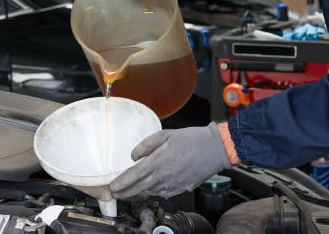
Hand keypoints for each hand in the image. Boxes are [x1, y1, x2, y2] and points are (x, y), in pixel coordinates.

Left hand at [110, 123, 231, 198]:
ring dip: (142, 189)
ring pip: (152, 191)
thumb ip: (146, 145)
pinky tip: (155, 184)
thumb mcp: (166, 134)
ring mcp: (173, 185)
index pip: (134, 176)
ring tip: (135, 186)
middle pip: (139, 189)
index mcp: (158, 161)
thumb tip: (133, 156)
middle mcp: (164, 176)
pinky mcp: (182, 189)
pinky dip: (157, 189)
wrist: (215, 149)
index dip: (121, 183)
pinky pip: (164, 193)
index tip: (112, 187)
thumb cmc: (192, 139)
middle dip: (125, 192)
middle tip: (116, 193)